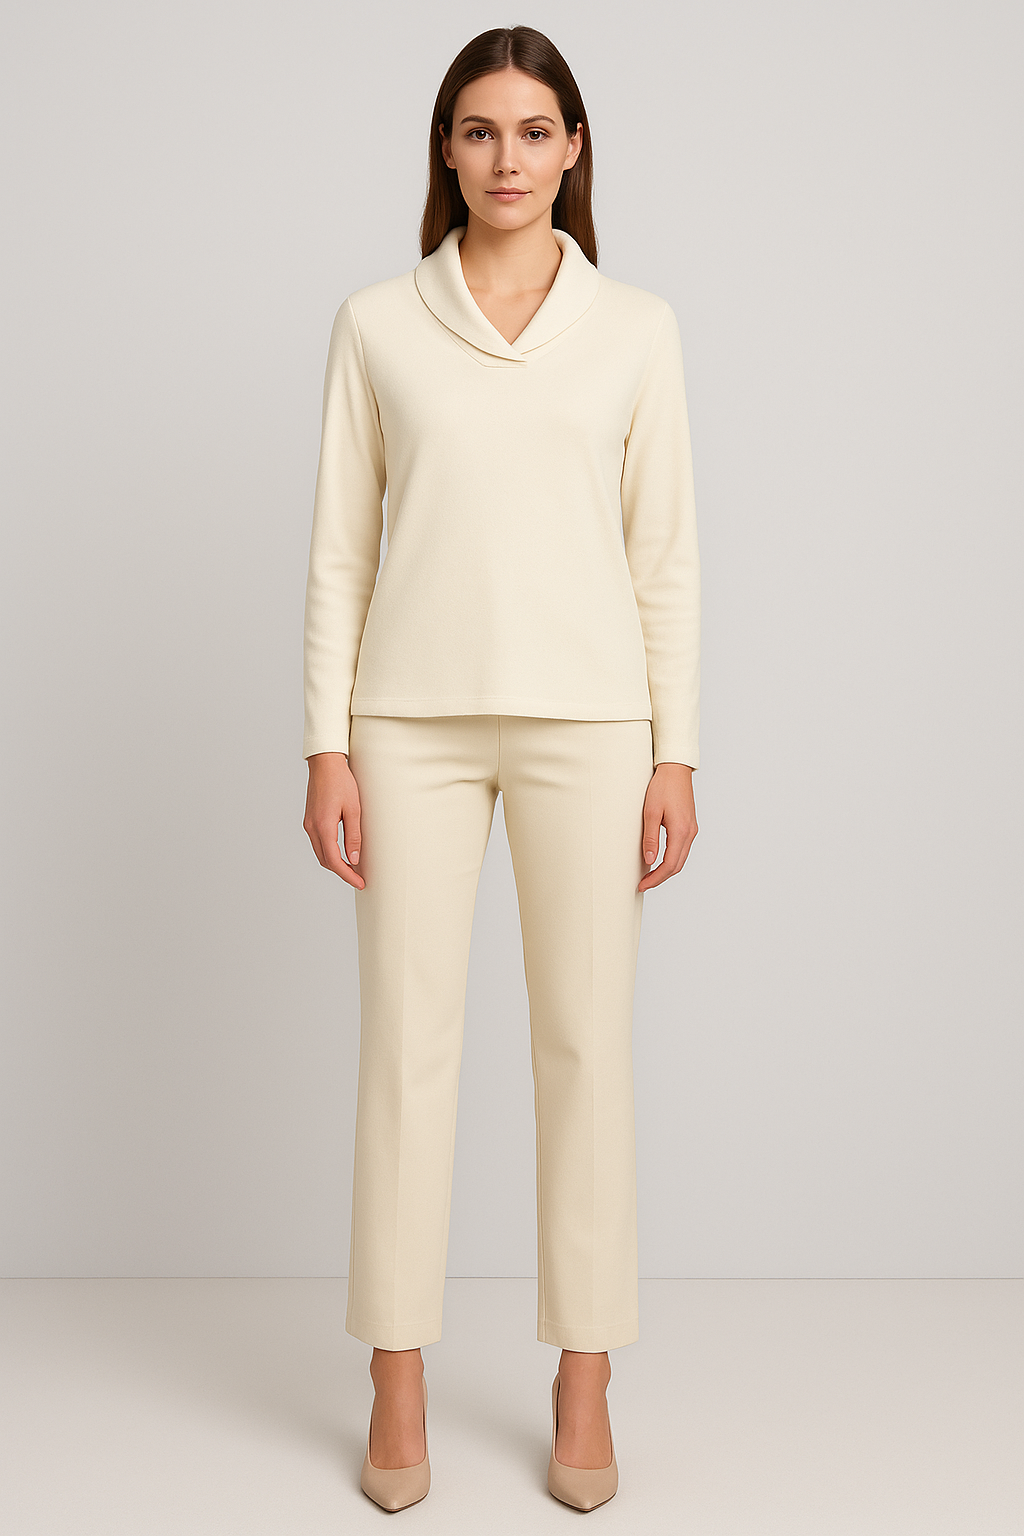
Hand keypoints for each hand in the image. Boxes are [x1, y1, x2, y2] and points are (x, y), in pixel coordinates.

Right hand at [303, 751, 364, 889]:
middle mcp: (312, 828)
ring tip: (352, 868)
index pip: (334, 861)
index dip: (347, 875)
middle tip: (358, 878)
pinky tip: (341, 852)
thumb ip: (353, 836)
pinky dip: (329, 852)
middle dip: (341, 872)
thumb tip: (354, 859)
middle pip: (325, 860)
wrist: (325, 764)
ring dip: (334, 863)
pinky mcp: (309, 820)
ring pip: (320, 853)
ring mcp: (308, 824)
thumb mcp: (354, 810)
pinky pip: (318, 843)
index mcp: (323, 826)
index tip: (360, 883)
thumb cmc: (341, 782)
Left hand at [638, 762, 696, 891]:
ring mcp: (692, 829)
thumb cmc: (662, 787)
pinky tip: (660, 859)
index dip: (656, 878)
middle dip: (660, 877)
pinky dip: (672, 859)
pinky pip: (682, 849)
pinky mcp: (690, 825)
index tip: (642, 885)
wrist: (675, 769)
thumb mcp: (650, 812)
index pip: (669, 865)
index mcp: (681, 831)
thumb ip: (650, 838)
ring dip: (666, 869)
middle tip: (643, 884)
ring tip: (650, 875)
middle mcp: (690, 833)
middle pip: (677, 865)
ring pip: (681, 858)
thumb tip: (649, 860)